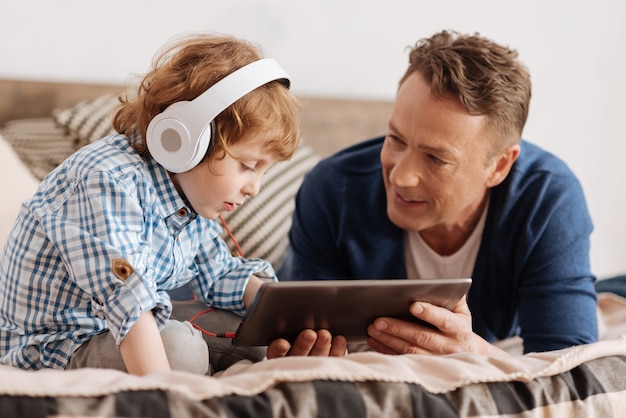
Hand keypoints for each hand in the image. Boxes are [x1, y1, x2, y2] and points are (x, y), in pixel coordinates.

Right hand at [266, 329, 346, 358]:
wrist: (315, 337)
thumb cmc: (295, 324)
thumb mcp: (285, 324)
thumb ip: (288, 321)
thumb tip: (289, 308)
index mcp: (278, 353)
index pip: (275, 354)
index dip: (278, 349)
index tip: (282, 343)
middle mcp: (293, 362)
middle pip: (297, 356)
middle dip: (303, 345)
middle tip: (309, 334)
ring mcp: (313, 366)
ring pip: (316, 359)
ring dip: (321, 346)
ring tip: (325, 334)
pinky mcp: (330, 366)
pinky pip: (334, 360)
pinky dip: (337, 350)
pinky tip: (340, 339)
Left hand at [366, 296, 508, 356]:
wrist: (467, 354)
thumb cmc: (457, 324)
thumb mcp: (460, 310)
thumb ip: (452, 296)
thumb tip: (440, 285)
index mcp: (459, 330)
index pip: (445, 320)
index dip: (430, 314)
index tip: (413, 305)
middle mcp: (449, 347)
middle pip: (422, 337)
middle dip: (398, 328)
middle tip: (378, 320)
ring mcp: (436, 360)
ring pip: (410, 351)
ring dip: (389, 340)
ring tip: (372, 328)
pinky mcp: (423, 368)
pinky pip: (402, 359)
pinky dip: (386, 350)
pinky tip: (374, 340)